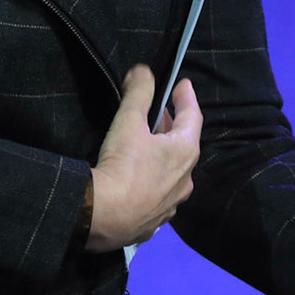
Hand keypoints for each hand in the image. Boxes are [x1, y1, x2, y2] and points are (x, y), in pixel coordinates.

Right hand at [85, 64, 201, 250]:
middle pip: (183, 145)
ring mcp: (171, 205)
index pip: (193, 115)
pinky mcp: (153, 223)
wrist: (101, 217)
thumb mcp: (129, 122)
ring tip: (147, 146)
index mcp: (185, 152)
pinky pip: (156, 197)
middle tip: (159, 113)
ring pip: (171, 174)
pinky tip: (137, 182)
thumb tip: (142, 71)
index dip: (187, 97)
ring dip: (162, 158)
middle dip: (171, 127)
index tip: (182, 84)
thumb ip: (139, 92)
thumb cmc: (122, 165)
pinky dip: (150, 183)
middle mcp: (185, 180)